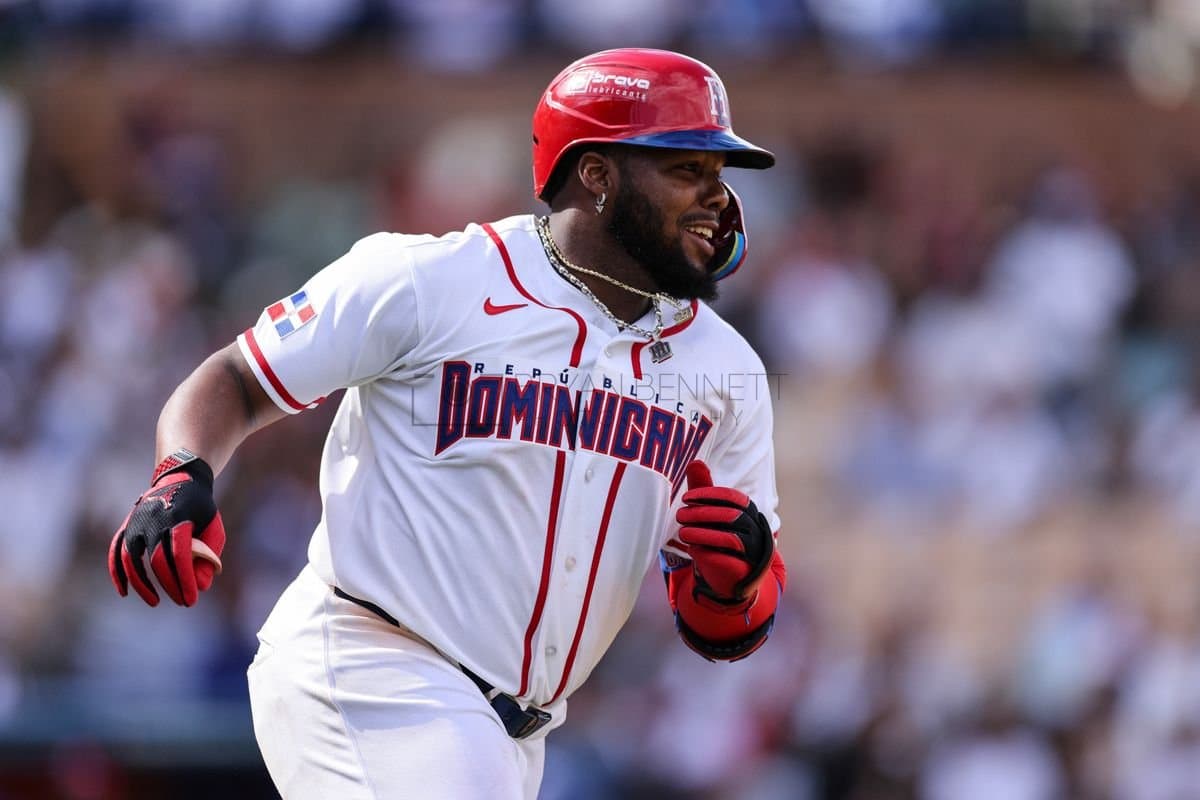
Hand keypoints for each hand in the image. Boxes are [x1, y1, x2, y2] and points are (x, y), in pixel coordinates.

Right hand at [108, 450, 224, 606]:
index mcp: (179, 517)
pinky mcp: (127, 525)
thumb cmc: (201, 508)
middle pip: (157, 559)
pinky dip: (117, 572)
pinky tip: (124, 592)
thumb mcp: (213, 527)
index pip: (179, 554)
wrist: (181, 476)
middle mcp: (154, 519)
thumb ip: (209, 555)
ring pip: (131, 558)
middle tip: (183, 602)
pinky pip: (115, 551)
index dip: (184, 579)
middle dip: (170, 584)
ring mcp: (136, 521)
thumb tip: (202, 587)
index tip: (191, 600)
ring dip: (141, 584)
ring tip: (155, 601)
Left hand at [676, 460, 773, 611]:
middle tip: (680, 515)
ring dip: (701, 532)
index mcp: (749, 512)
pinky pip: (723, 558)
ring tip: (682, 532)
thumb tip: (695, 461)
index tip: (687, 498)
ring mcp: (751, 551)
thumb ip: (704, 490)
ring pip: (728, 537)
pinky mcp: (742, 570)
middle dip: (701, 514)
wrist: (729, 579)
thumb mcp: (710, 513)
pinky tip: (692, 548)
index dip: (709, 495)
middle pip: (730, 515)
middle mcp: (755, 529)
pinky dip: (704, 551)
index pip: (732, 497)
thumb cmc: (718, 539)